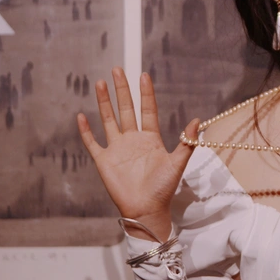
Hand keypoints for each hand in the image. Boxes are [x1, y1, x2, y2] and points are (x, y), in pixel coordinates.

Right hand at [77, 67, 198, 239]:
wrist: (147, 209)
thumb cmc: (164, 188)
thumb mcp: (177, 163)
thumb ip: (186, 142)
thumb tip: (197, 121)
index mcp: (151, 138)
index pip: (147, 109)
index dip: (145, 93)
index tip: (143, 75)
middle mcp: (133, 140)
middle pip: (126, 109)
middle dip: (122, 90)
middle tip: (118, 69)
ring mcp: (118, 148)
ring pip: (109, 120)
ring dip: (105, 102)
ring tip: (101, 83)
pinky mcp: (104, 160)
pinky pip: (93, 142)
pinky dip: (86, 130)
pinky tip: (81, 115)